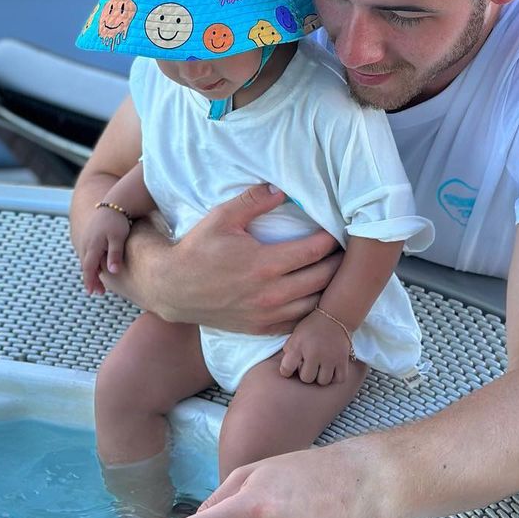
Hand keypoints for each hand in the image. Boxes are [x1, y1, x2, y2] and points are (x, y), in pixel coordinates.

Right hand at [77, 206, 130, 294]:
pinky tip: (99, 265)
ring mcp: (87, 238)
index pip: (88, 267)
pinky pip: (88, 252)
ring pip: (86, 259)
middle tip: (99, 291)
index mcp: (92, 245)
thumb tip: (112, 272)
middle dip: (91, 279)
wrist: (115, 202)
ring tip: (100, 281)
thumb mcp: (118, 238)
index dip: (89, 281)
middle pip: (86, 265)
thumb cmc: (118, 220)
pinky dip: (92, 261)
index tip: (91, 292)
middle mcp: (86, 243)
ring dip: (91, 270)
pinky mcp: (90, 234)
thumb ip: (115, 255)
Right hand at [114, 183, 342, 332]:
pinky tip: (314, 297)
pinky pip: (298, 324)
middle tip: (346, 251)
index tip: (339, 230)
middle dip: (338, 264)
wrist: (173, 288)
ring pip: (315, 305)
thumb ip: (254, 201)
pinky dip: (311, 311)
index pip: (315, 251)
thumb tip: (282, 189)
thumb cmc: (198, 249)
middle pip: (323, 279)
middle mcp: (271, 293)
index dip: (332, 240)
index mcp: (265, 263)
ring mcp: (267, 315)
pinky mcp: (261, 329)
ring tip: (335, 273)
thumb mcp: (222, 217)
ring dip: (329, 289)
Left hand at [278, 309, 351, 384]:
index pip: (286, 369)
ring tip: (320, 367)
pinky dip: (335, 377)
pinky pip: (339, 379)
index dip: (286, 371)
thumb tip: (287, 370)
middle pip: (307, 379)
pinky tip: (332, 369)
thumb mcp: (295, 335)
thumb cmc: (312, 326)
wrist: (335, 315)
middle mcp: (314, 353)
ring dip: (321, 376)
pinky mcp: (343, 360)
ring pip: (323, 381)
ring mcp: (330, 358)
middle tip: (309, 365)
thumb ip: (289, 351)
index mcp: (299, 345)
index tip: (290, 368)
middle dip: (306, 373)